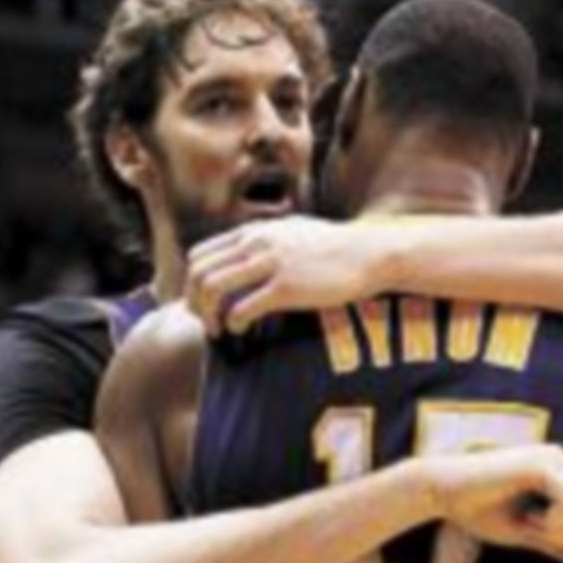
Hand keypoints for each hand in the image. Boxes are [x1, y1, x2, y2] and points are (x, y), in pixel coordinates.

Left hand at [186, 217, 377, 336]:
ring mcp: (271, 264)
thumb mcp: (293, 233)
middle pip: (200, 272)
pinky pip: (243, 307)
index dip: (192, 284)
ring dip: (210, 315)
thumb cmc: (336, 249)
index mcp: (254, 231)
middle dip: (194, 302)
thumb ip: (266, 242)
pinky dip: (234, 323)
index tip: (201, 305)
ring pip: (214, 289)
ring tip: (219, 330)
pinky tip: (241, 331)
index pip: (200, 254)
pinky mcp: (287, 287)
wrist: (370, 254)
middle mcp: (256, 243)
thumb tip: (248, 259)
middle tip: (205, 322)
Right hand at [426, 442, 562, 562]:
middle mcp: (562, 459)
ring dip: (561, 531)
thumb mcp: (526, 533)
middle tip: (533, 532)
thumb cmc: (476, 510)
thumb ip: (562, 545)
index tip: (537, 533)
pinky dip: (554, 525)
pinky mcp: (542, 465)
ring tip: (529, 524)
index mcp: (561, 471)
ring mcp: (554, 458)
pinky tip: (527, 518)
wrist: (440, 492)